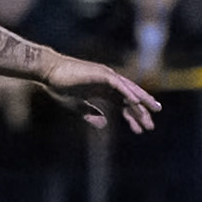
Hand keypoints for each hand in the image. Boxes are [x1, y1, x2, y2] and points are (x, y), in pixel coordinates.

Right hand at [42, 56, 160, 133]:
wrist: (49, 72)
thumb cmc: (60, 88)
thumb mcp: (77, 106)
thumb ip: (90, 114)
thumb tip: (105, 124)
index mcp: (103, 90)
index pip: (123, 103)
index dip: (132, 116)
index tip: (141, 128)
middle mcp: (108, 81)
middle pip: (130, 97)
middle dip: (141, 111)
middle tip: (151, 125)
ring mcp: (107, 76)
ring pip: (129, 91)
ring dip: (141, 103)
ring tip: (152, 114)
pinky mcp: (102, 74)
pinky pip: (120, 85)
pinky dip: (129, 94)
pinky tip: (137, 104)